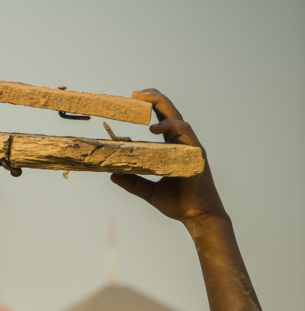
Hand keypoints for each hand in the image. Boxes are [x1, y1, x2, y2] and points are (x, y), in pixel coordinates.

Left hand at [110, 90, 226, 230]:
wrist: (197, 217)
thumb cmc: (179, 204)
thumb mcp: (148, 192)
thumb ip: (132, 182)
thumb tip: (112, 175)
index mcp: (174, 149)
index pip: (163, 121)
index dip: (151, 108)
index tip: (133, 99)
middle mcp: (183, 144)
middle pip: (171, 113)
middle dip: (155, 98)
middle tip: (136, 92)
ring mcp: (191, 147)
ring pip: (177, 118)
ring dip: (161, 105)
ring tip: (143, 99)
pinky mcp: (196, 155)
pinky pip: (184, 133)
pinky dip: (169, 126)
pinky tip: (153, 127)